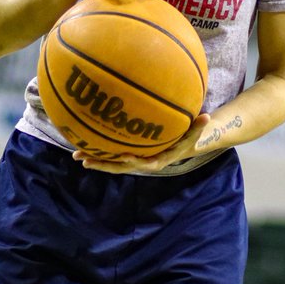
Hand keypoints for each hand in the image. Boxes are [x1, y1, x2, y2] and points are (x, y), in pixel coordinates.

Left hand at [73, 114, 211, 173]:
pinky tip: (85, 145)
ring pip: (113, 163)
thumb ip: (199, 127)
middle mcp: (143, 162)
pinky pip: (113, 153)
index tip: (120, 156)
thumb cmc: (188, 139)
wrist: (183, 146)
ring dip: (96, 160)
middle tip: (85, 160)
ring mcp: (135, 159)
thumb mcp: (195, 134)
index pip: (142, 163)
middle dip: (103, 164)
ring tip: (77, 156)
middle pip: (120, 166)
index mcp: (157, 160)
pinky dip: (100, 150)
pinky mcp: (130, 152)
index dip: (131, 160)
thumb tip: (207, 116)